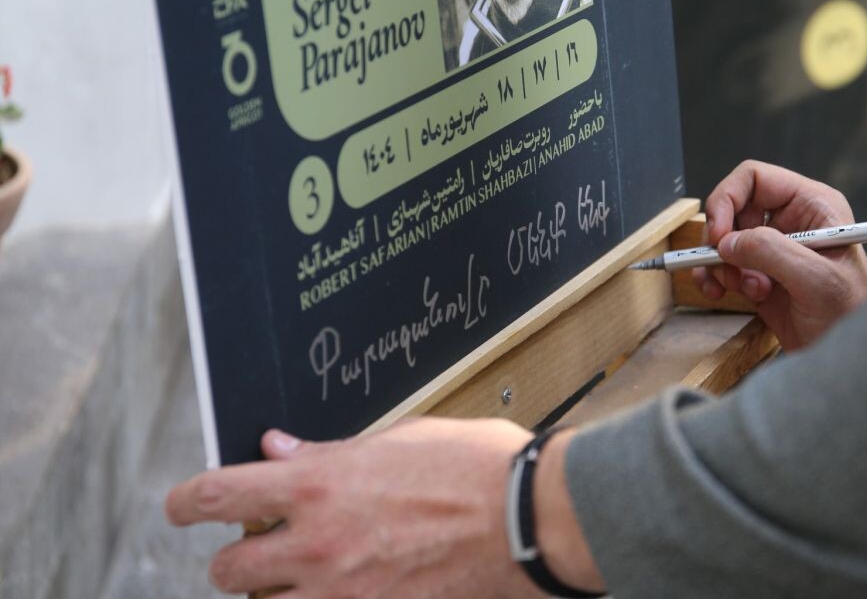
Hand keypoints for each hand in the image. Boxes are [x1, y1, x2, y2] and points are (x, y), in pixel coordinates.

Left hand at [166, 418, 543, 597]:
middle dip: (236, 558)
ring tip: (301, 577)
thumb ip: (330, 451)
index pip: (217, 495)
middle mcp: (318, 544)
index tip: (180, 506)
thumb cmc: (474, 467)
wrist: (528, 518)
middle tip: (258, 546)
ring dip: (274, 594)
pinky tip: (342, 592)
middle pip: (229, 569)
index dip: (184, 502)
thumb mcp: (398, 440)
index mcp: (319, 484)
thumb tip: (279, 450)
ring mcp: (344, 593)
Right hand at [694, 160, 866, 349]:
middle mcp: (791, 220)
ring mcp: (773, 248)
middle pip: (733, 208)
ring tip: (742, 288)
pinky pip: (723, 264)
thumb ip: (771, 252)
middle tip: (724, 266)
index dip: (728, 199)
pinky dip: (715, 278)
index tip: (718, 235)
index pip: (755, 178)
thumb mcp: (816, 279)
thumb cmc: (851, 315)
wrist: (849, 357)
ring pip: (724, 239)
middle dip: (723, 239)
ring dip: (721, 264)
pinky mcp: (758, 274)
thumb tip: (727, 242)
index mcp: (812, 205)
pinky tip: (724, 294)